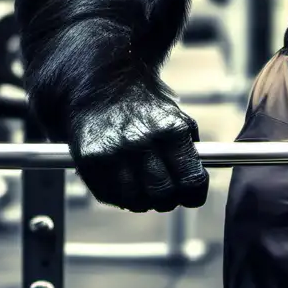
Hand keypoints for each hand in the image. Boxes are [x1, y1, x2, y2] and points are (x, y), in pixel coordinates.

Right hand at [68, 83, 207, 211]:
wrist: (104, 86)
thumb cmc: (145, 105)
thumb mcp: (176, 117)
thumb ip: (189, 149)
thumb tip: (197, 184)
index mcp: (170, 130)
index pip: (191, 180)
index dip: (195, 194)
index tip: (193, 196)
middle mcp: (141, 142)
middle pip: (163, 195)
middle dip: (169, 200)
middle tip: (168, 194)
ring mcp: (113, 153)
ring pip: (136, 201)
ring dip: (144, 201)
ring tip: (145, 188)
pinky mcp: (90, 162)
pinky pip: (110, 196)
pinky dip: (121, 197)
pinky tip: (125, 182)